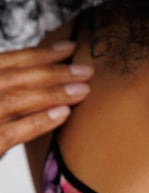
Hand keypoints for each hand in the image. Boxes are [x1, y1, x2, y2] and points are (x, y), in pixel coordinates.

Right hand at [0, 40, 92, 156]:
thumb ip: (9, 96)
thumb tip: (48, 89)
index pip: (8, 62)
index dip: (39, 54)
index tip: (68, 48)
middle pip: (15, 77)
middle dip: (53, 71)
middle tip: (85, 70)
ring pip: (17, 99)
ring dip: (52, 93)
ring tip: (82, 90)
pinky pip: (14, 131)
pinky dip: (39, 121)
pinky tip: (62, 114)